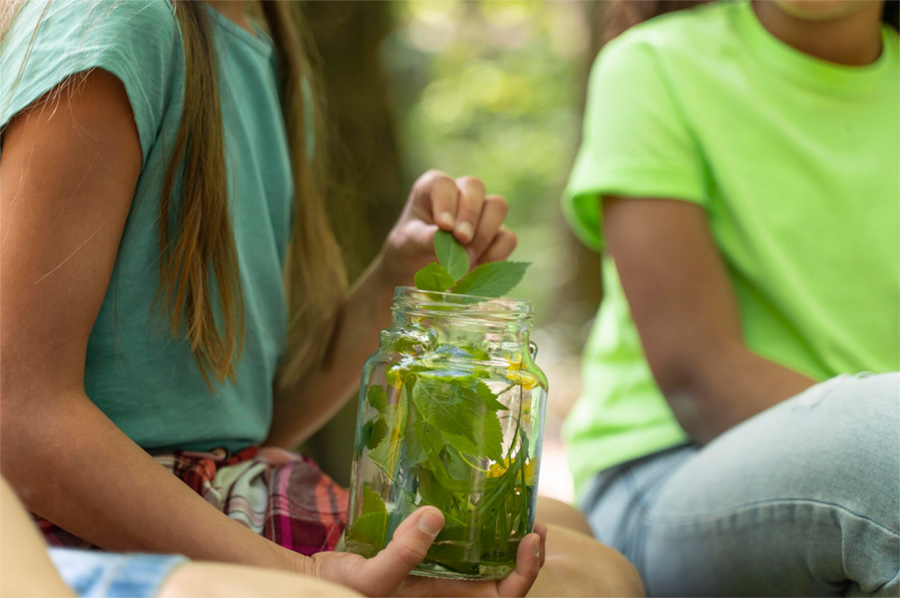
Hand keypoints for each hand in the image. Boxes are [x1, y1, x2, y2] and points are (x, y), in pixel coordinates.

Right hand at [309, 507, 545, 596]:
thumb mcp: (374, 577)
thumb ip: (404, 553)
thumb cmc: (345, 588)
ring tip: (522, 510)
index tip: (529, 538)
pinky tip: (482, 506)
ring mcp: (442, 575)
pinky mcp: (429, 557)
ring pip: (488, 563)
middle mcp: (451, 592)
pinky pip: (464, 546)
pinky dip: (480, 529)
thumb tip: (436, 516)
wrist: (318, 582)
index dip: (524, 573)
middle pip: (505, 582)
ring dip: (508, 541)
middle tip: (535, 521)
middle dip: (527, 555)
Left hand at [378, 171, 516, 286]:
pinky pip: (508, 238)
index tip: (444, 226)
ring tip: (465, 259)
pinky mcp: (498, 235)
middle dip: (469, 215)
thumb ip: (423, 239)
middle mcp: (461, 193)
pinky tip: (476, 269)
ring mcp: (483, 212)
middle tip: (461, 239)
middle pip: (475, 187)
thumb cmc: (411, 249)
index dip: (446, 203)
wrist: (421, 272)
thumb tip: (443, 237)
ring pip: (498, 207)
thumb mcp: (409, 244)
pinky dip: (495, 255)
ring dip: (483, 234)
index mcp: (434, 188)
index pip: (443, 184)